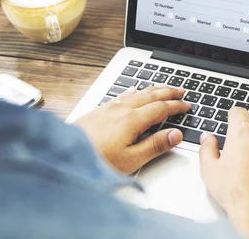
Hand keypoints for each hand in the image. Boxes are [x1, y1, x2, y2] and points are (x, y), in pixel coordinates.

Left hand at [75, 85, 189, 173]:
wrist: (62, 155)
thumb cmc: (95, 161)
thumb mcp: (130, 160)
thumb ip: (155, 145)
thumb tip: (176, 134)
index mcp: (133, 120)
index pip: (161, 108)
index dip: (176, 106)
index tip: (187, 105)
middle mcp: (122, 110)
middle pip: (151, 95)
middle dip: (168, 92)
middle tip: (181, 90)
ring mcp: (109, 108)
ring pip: (137, 93)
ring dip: (153, 89)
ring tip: (163, 87)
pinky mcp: (98, 111)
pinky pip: (122, 95)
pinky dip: (133, 91)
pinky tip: (133, 89)